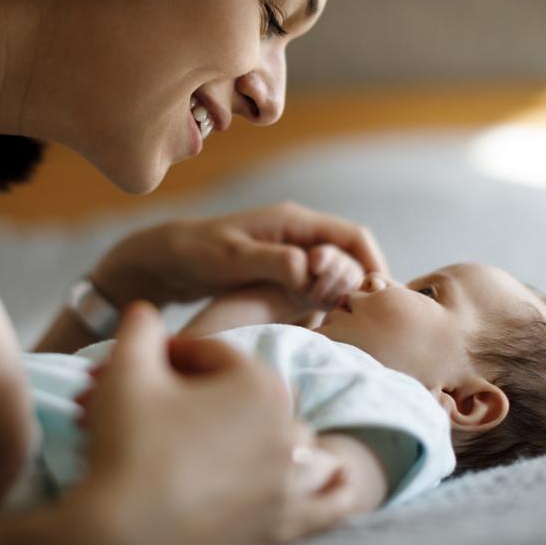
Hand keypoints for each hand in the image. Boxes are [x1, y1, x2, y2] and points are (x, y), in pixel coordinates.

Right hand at [71, 303, 355, 544]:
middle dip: (213, 397)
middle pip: (254, 399)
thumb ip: (141, 327)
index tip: (144, 369)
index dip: (174, 355)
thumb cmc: (125, 443)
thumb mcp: (126, 368)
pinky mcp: (284, 525)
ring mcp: (290, 482)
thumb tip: (145, 311)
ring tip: (253, 442)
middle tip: (167, 408)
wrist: (117, 526)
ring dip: (285, 440)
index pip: (216, 356)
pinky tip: (335, 477)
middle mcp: (288, 430)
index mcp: (260, 384)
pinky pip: (329, 505)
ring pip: (302, 448)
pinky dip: (335, 490)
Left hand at [92, 202, 387, 307]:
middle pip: (349, 254)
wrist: (167, 258)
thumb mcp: (233, 260)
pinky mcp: (283, 267)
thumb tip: (311, 269)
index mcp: (293, 221)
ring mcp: (292, 249)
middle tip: (351, 317)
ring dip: (341, 293)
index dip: (372, 264)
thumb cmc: (197, 254)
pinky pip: (317, 280)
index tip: (378, 297)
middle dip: (357, 283)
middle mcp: (298, 231)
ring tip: (338, 323)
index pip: (353, 236)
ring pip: (335, 270)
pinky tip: (320, 324)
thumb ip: (274, 263)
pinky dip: (324, 298)